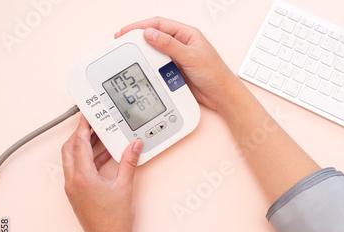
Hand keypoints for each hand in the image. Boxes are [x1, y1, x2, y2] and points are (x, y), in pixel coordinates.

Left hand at [61, 116, 142, 231]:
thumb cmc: (114, 221)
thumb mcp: (125, 187)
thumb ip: (129, 162)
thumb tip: (134, 145)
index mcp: (82, 177)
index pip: (79, 144)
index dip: (83, 127)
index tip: (88, 115)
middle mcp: (73, 182)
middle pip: (70, 149)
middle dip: (80, 134)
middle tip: (93, 124)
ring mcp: (73, 189)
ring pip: (72, 160)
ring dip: (83, 147)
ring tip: (100, 138)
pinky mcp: (76, 194)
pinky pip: (77, 170)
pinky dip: (86, 160)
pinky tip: (102, 158)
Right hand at [115, 17, 242, 112]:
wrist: (221, 95)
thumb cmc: (214, 74)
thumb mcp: (190, 56)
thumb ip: (169, 45)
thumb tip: (150, 34)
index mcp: (187, 34)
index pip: (160, 24)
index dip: (141, 26)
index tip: (126, 31)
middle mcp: (181, 44)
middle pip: (155, 37)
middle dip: (138, 39)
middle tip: (122, 42)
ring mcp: (178, 58)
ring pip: (155, 53)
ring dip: (144, 54)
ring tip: (131, 55)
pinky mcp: (176, 71)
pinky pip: (159, 66)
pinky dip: (151, 67)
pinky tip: (144, 69)